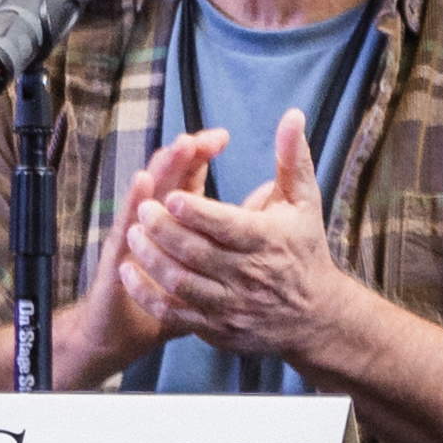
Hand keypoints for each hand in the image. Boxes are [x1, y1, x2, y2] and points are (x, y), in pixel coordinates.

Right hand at [40, 133, 218, 384]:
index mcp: (172, 223)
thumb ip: (229, 245)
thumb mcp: (202, 275)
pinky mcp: (118, 255)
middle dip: (184, 154)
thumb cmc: (161, 303)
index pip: (187, 179)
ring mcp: (132, 236)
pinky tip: (143, 182)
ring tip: (181, 145)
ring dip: (164, 168)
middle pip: (168, 178)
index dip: (200, 157)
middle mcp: (150, 223)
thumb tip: (261, 218)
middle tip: (200, 134)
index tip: (220, 137)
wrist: (118, 335)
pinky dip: (134, 200)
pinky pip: (127, 223)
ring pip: (149, 194)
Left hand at [113, 110, 384, 369]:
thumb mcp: (305, 202)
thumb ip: (292, 159)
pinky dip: (147, 294)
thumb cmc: (305, 251)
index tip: (171, 196)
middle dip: (164, 231)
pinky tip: (128, 273)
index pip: (226, 226)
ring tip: (132, 233)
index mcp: (267, 241)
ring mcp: (230, 305)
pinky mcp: (216, 327)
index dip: (196, 212)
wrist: (314, 317)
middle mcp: (248, 276)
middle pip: (196, 253)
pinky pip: (174, 314)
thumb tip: (291, 115)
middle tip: (143, 210)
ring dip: (151, 259)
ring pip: (181, 283)